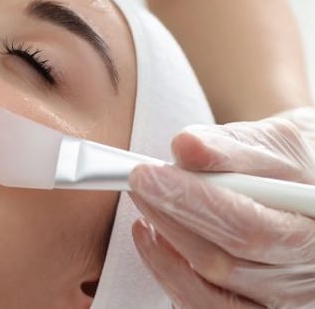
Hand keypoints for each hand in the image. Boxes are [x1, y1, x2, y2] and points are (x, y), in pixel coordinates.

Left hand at [129, 106, 314, 307]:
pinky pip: (203, 306)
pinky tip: (152, 236)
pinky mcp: (252, 306)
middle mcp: (303, 273)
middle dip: (170, 217)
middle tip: (138, 181)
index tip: (146, 174)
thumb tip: (185, 146)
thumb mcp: (271, 144)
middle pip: (223, 261)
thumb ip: (231, 146)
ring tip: (144, 202)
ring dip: (165, 241)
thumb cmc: (287, 166)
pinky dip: (169, 271)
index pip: (248, 225)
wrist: (300, 188)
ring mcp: (280, 298)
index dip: (191, 201)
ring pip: (209, 286)